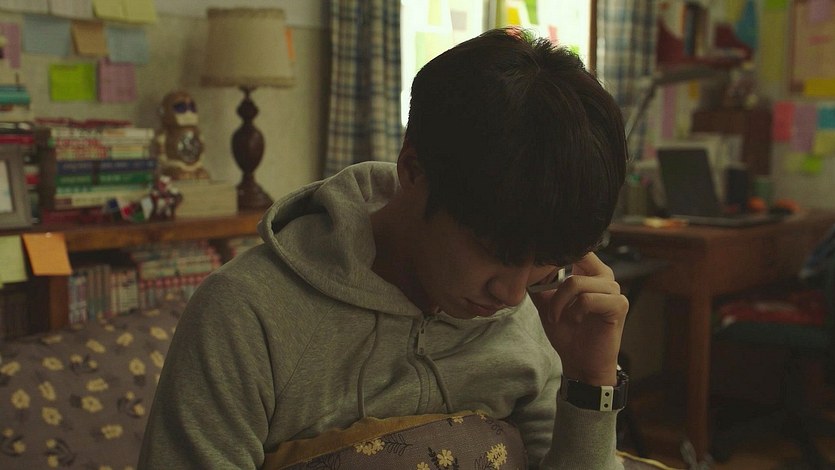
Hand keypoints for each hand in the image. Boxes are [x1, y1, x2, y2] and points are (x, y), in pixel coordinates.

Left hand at [529, 253, 627, 385]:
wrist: (580, 362)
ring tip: (559, 318)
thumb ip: (539, 281)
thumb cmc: (567, 331)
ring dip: (559, 303)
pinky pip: (587, 299)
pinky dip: (574, 312)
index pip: (574, 249)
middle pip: (572, 262)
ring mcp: (614, 289)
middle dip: (552, 284)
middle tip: (549, 305)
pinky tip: (576, 321)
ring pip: (575, 283)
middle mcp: (605, 276)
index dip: (552, 258)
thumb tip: (524, 265)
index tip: (538, 275)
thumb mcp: (546, 302)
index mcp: (590, 271)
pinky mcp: (619, 305)